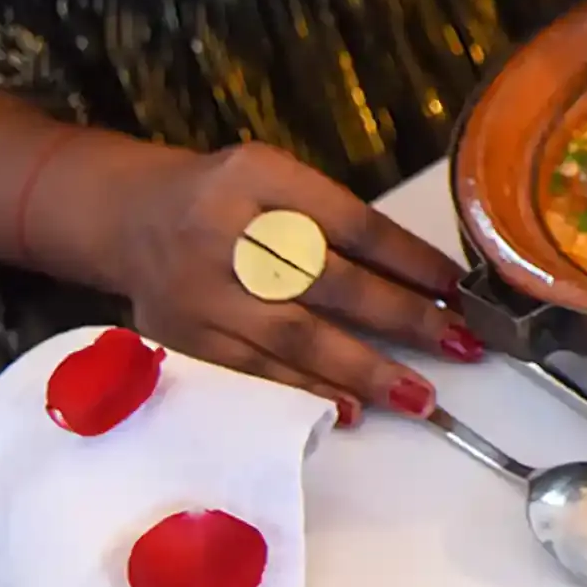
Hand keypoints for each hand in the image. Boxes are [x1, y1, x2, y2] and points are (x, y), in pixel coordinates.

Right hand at [54, 138, 475, 424]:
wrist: (127, 217)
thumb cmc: (227, 198)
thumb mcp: (276, 177)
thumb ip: (335, 218)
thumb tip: (423, 277)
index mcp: (258, 177)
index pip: (351, 223)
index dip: (409, 259)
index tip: (457, 289)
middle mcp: (224, 231)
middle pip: (328, 282)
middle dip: (402, 318)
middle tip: (459, 344)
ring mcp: (197, 290)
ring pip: (293, 337)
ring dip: (363, 370)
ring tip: (418, 394)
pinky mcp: (180, 338)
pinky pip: (253, 373)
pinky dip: (304, 393)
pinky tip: (348, 410)